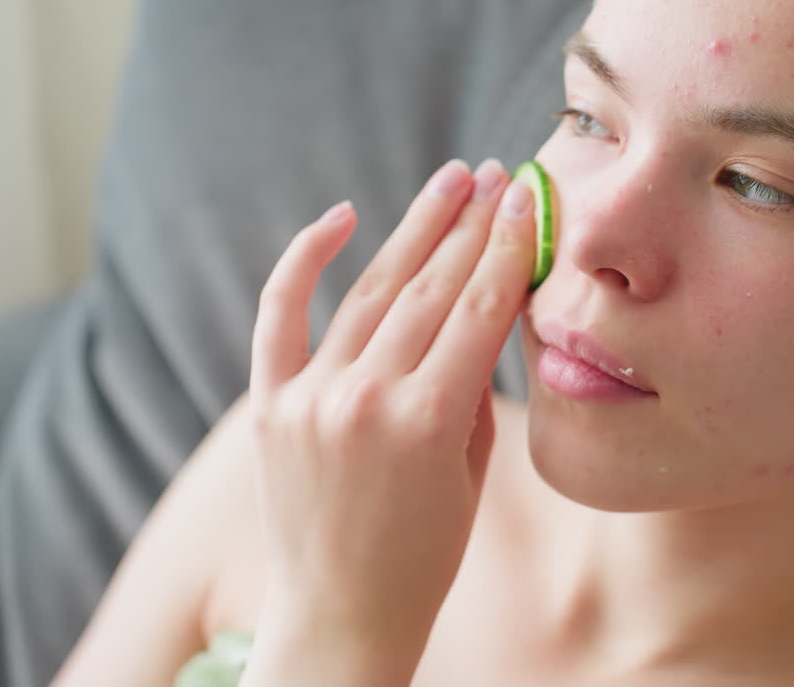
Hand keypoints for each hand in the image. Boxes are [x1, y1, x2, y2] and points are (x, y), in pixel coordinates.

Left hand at [241, 158, 533, 683]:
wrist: (339, 616)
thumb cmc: (425, 557)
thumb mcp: (471, 473)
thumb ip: (474, 388)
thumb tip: (484, 308)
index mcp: (426, 424)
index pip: (477, 311)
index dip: (505, 248)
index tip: (525, 199)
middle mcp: (364, 400)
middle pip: (429, 288)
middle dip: (469, 226)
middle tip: (496, 177)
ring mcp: (310, 398)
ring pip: (370, 291)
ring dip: (413, 229)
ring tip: (448, 183)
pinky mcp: (268, 404)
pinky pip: (282, 313)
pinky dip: (306, 258)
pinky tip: (341, 216)